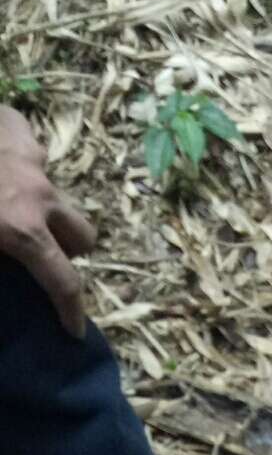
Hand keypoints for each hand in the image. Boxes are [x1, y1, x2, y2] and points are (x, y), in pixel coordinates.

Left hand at [0, 106, 96, 337]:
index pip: (64, 281)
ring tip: (5, 199)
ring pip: (55, 189)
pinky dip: (17, 159)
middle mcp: (39, 194)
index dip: (71, 310)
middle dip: (68, 248)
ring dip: (40, 203)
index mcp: (23, 230)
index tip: (73, 329)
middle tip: (41, 251)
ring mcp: (30, 156)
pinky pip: (29, 147)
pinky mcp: (14, 124)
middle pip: (82, 234)